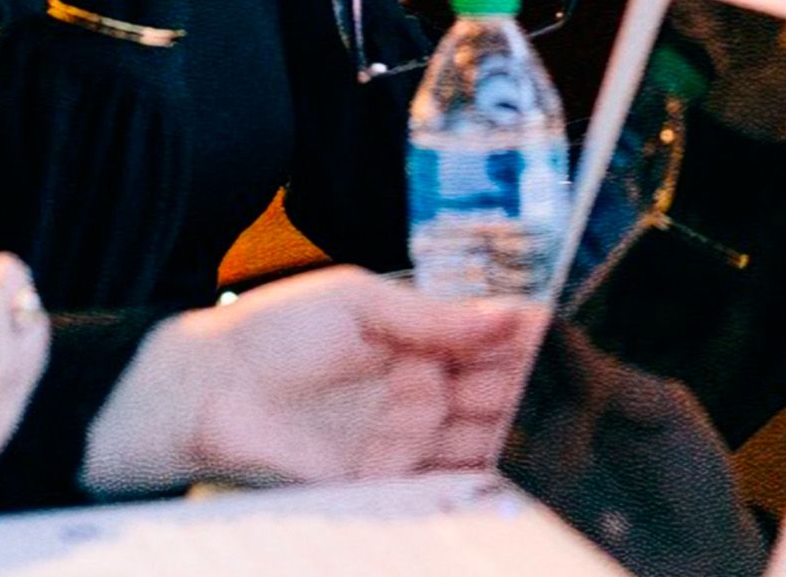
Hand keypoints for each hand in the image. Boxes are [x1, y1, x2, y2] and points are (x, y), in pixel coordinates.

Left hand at [80, 267, 544, 495]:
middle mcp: (423, 388)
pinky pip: (444, 484)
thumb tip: (503, 317)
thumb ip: (431, 316)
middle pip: (498, 392)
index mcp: (420, 337)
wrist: (206, 390)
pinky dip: (480, 478)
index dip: (530, 338)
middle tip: (579, 390)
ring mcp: (407, 437)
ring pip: (482, 439)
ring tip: (561, 431)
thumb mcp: (358, 301)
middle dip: (538, 390)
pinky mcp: (386, 482)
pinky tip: (512, 469)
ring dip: (519, 435)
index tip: (563, 337)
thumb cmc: (272, 330)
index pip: (491, 337)